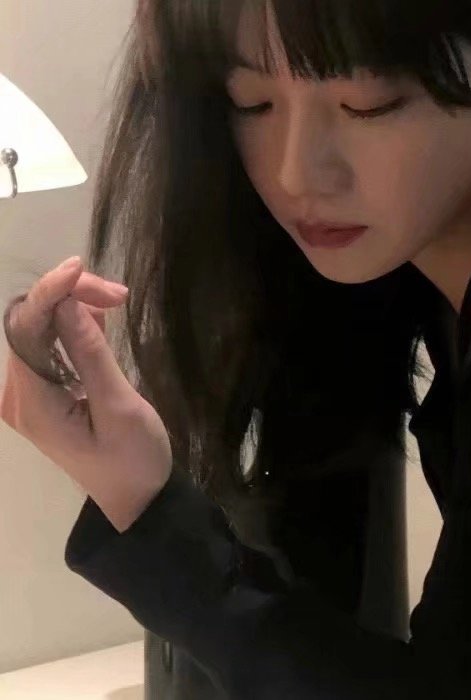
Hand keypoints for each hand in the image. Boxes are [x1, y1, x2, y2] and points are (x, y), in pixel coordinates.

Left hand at [1, 256, 172, 531]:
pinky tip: (100, 317)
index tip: (82, 268)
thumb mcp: (120, 408)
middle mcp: (19, 396)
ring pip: (40, 330)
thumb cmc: (135, 460)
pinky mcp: (47, 392)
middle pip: (30, 325)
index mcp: (32, 404)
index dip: (50, 293)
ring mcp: (30, 394)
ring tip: (117, 302)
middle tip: (121, 295)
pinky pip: (50, 346)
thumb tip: (70, 303)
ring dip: (74, 307)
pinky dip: (74, 324)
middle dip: (68, 298)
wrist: (139, 497)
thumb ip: (92, 355)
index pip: (25, 331)